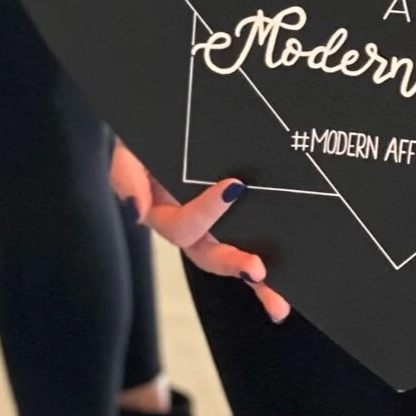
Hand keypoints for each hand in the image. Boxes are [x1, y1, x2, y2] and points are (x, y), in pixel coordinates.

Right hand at [111, 140, 289, 321]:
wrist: (172, 115)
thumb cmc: (151, 133)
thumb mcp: (131, 147)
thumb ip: (126, 174)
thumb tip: (135, 210)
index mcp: (164, 210)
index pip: (183, 225)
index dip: (206, 212)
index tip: (235, 187)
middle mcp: (190, 223)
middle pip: (209, 255)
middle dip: (233, 264)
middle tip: (256, 270)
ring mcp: (214, 222)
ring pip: (231, 257)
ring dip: (253, 276)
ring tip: (278, 300)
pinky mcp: (237, 214)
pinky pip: (252, 240)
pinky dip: (267, 264)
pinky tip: (288, 284)